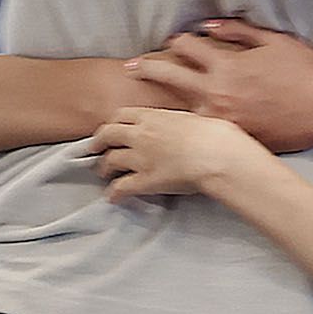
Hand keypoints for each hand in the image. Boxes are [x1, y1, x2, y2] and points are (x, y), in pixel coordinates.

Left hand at [83, 107, 271, 201]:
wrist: (217, 155)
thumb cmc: (214, 135)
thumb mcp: (193, 117)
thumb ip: (178, 122)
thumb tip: (183, 127)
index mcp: (152, 116)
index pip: (121, 115)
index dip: (112, 123)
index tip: (111, 128)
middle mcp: (140, 135)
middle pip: (108, 134)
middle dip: (99, 142)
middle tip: (95, 148)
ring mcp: (140, 158)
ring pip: (111, 161)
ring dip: (104, 167)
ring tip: (103, 172)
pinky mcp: (146, 181)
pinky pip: (122, 187)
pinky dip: (114, 193)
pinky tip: (112, 197)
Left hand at [123, 19, 312, 156]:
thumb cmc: (305, 71)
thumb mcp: (272, 41)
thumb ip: (237, 32)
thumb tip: (209, 26)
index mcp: (225, 66)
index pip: (186, 47)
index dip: (177, 41)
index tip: (172, 42)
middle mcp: (218, 94)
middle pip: (170, 77)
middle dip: (147, 68)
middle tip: (130, 67)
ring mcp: (225, 121)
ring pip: (181, 110)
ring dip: (161, 103)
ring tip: (142, 103)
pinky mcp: (237, 140)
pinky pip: (205, 132)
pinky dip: (191, 126)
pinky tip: (178, 128)